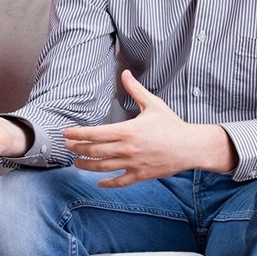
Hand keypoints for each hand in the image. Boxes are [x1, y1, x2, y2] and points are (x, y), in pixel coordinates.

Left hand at [63, 70, 234, 186]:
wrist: (190, 146)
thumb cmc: (171, 124)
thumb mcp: (152, 104)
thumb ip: (135, 89)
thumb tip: (125, 73)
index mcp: (127, 130)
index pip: (95, 133)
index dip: (78, 134)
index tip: (66, 133)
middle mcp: (127, 148)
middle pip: (94, 150)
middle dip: (77, 148)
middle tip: (66, 146)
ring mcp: (133, 163)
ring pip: (103, 167)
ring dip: (86, 165)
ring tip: (76, 162)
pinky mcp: (141, 175)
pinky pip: (120, 181)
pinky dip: (108, 183)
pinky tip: (99, 182)